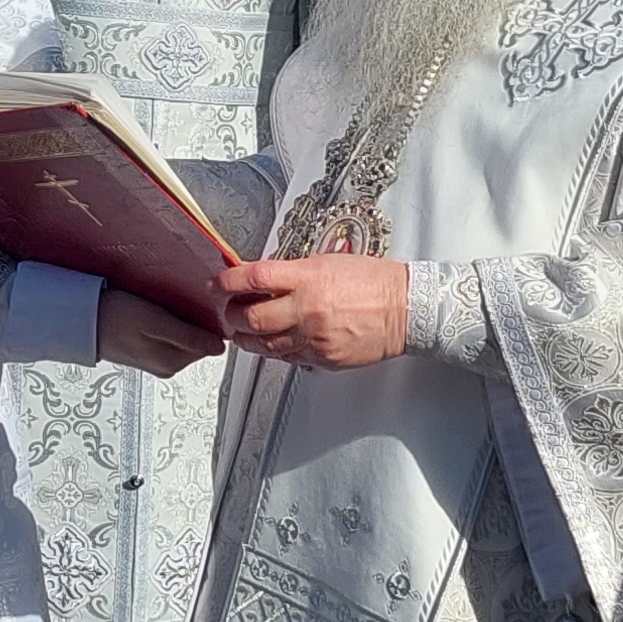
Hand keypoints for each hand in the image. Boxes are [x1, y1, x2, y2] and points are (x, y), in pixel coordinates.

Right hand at [93, 286, 219, 375]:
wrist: (83, 319)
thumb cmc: (115, 316)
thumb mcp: (156, 322)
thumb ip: (189, 337)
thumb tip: (219, 348)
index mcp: (172, 363)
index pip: (208, 345)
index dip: (208, 323)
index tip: (200, 306)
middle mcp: (167, 366)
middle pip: (197, 342)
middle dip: (195, 323)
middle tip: (180, 303)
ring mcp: (155, 360)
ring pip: (183, 338)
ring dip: (181, 321)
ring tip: (166, 305)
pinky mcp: (145, 351)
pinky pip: (169, 336)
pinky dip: (168, 323)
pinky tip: (156, 311)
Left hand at [215, 251, 410, 368]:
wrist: (406, 310)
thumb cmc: (373, 281)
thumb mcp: (328, 263)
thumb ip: (292, 273)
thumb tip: (261, 280)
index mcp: (307, 278)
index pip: (253, 278)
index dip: (227, 282)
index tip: (216, 284)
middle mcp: (307, 309)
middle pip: (250, 318)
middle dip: (230, 316)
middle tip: (226, 312)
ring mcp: (314, 337)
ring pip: (263, 344)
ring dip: (246, 338)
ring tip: (242, 331)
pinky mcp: (322, 358)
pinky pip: (287, 357)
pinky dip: (273, 349)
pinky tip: (272, 341)